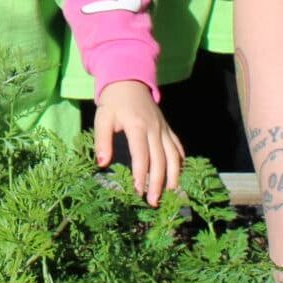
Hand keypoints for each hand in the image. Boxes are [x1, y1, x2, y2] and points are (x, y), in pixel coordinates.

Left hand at [94, 79, 182, 206]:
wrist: (129, 80)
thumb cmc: (113, 102)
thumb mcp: (102, 117)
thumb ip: (102, 140)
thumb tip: (102, 164)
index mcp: (137, 126)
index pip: (142, 155)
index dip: (140, 175)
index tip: (137, 192)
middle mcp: (155, 129)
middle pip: (160, 160)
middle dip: (158, 183)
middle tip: (153, 202)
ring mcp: (164, 129)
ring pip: (174, 156)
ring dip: (173, 177)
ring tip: (169, 195)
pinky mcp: (168, 129)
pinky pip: (178, 148)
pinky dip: (180, 162)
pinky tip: (177, 176)